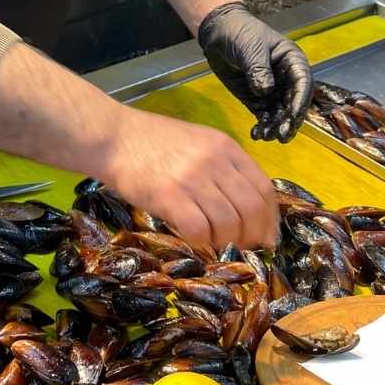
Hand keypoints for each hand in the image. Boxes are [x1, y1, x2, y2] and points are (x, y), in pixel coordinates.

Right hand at [100, 106, 279, 249]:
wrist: (113, 136)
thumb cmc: (152, 141)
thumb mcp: (198, 142)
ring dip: (227, 242)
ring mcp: (193, 179)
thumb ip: (222, 167)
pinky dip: (202, 244)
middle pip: (252, 208)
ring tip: (217, 246)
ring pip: (229, 223)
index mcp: (225, 147)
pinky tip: (195, 243)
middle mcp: (215, 161)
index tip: (267, 235)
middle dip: (253, 236)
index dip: (270, 217)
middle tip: (244, 248)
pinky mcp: (170, 196)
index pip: (263, 187)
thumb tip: (245, 206)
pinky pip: (200, 230)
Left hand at [198, 2, 312, 141]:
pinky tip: (257, 134)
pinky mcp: (256, 99)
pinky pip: (263, 115)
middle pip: (293, 103)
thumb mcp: (251, 48)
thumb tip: (265, 91)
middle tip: (282, 135)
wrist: (218, 34)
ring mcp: (272, 90)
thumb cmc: (240, 32)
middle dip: (288, 120)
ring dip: (275, 126)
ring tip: (266, 136)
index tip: (293, 117)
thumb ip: (259, 70)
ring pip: (279, 113)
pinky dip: (262, 125)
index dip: (300, 102)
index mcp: (292, 61)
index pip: (302, 83)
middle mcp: (285, 79)